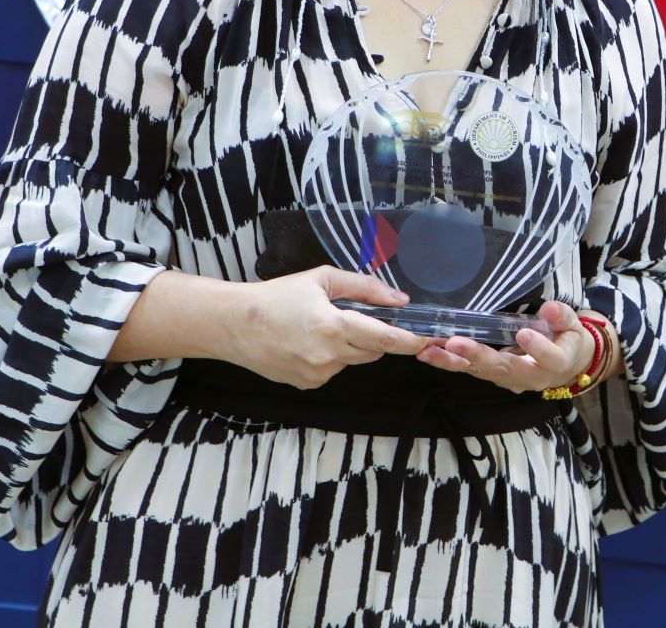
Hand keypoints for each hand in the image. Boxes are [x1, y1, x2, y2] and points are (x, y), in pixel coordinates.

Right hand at [218, 266, 429, 389]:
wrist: (236, 325)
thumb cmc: (278, 296)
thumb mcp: (321, 279)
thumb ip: (364, 288)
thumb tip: (399, 299)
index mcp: (333, 326)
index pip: (384, 338)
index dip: (410, 341)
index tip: (429, 339)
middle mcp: (328, 356)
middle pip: (373, 351)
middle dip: (375, 337)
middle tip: (356, 318)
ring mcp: (317, 374)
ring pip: (354, 361)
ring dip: (351, 346)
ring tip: (321, 327)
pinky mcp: (308, 385)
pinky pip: (333, 370)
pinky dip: (331, 358)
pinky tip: (308, 343)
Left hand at [416, 300, 596, 394]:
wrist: (565, 365)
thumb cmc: (568, 339)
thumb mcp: (574, 325)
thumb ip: (562, 317)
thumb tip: (550, 308)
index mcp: (557, 363)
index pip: (549, 358)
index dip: (537, 348)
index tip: (523, 332)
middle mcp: (530, 377)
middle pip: (505, 368)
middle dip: (478, 356)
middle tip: (455, 343)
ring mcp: (509, 380)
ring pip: (481, 372)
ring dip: (454, 363)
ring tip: (430, 351)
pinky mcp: (493, 377)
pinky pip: (472, 370)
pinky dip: (449, 363)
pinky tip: (429, 352)